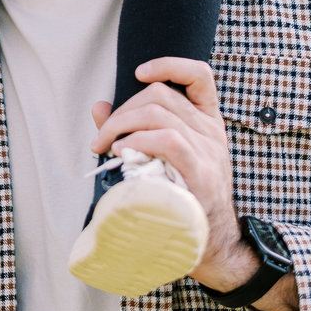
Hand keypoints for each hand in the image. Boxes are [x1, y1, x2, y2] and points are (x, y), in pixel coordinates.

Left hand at [89, 56, 257, 293]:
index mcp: (207, 123)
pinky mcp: (200, 175)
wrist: (212, 245)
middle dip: (122, 110)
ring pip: (158, 114)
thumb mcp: (163, 159)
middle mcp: (211, 132)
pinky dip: (138, 140)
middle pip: (160, 95)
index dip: (168, 65)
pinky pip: (168, 140)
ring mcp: (208, 152)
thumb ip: (132, 129)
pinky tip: (122, 153)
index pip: (200, 76)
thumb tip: (98, 106)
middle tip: (102, 137)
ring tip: (105, 147)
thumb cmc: (182, 199)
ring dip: (120, 125)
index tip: (139, 73)